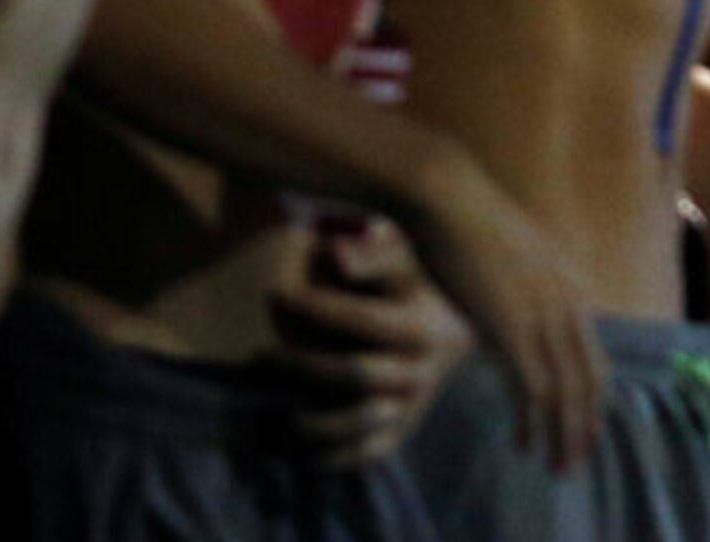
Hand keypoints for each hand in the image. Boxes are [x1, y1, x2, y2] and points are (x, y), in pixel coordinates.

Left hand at [261, 218, 475, 467]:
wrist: (450, 325)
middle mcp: (422, 372)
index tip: (274, 294)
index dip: (312, 308)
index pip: (361, 320)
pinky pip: (362, 454)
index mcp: (422, 326)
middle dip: (299, 365)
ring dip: (307, 417)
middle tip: (260, 354)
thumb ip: (368, 254)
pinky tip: (295, 433)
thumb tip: (334, 256)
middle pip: (353, 375)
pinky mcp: (398, 432)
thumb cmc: (410, 281)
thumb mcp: (398, 258)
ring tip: (274, 400)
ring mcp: (410, 407)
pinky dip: (327, 455)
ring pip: (355, 425)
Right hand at [402, 147, 606, 472]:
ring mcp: (541, 313)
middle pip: (589, 375)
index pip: (593, 349)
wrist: (445, 193)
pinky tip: (526, 443)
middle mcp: (567, 298)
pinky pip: (532, 387)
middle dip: (587, 421)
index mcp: (569, 280)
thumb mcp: (507, 252)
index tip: (587, 419)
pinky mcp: (511, 326)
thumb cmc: (462, 216)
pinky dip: (532, 421)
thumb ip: (520, 281)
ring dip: (565, 432)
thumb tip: (509, 302)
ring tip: (560, 464)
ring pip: (567, 389)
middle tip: (580, 456)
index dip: (593, 390)